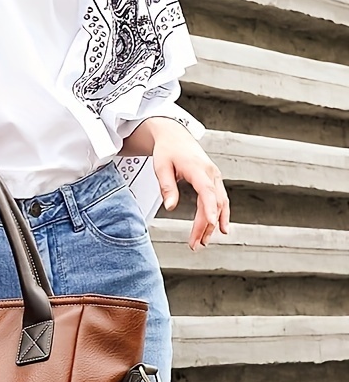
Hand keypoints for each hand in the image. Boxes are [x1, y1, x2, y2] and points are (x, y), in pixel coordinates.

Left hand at [151, 122, 229, 250]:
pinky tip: (218, 229)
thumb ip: (167, 187)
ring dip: (213, 224)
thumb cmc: (167, 151)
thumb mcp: (161, 167)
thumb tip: (170, 207)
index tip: (210, 224)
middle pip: (213, 203)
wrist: (175, 137)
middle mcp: (211, 173)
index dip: (210, 209)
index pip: (207, 192)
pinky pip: (219, 200)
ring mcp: (215, 177)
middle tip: (196, 244)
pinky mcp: (213, 181)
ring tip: (203, 242)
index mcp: (198, 169)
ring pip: (219, 204)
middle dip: (206, 225)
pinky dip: (220, 215)